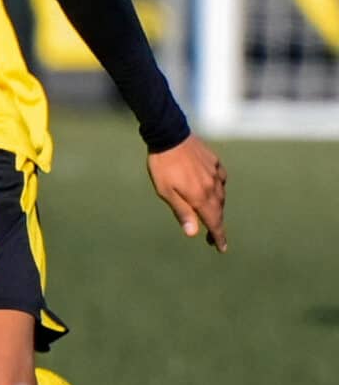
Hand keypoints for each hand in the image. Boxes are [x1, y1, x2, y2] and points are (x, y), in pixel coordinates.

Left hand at [146, 135, 226, 251]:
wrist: (169, 136)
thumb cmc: (162, 166)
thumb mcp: (166, 192)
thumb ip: (182, 212)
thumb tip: (193, 233)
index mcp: (200, 196)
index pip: (214, 221)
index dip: (218, 236)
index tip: (221, 248)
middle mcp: (212, 186)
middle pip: (218, 211)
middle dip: (216, 225)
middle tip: (211, 238)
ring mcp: (215, 173)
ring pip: (221, 196)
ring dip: (217, 208)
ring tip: (210, 216)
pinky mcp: (215, 162)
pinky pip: (221, 180)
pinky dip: (218, 189)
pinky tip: (213, 190)